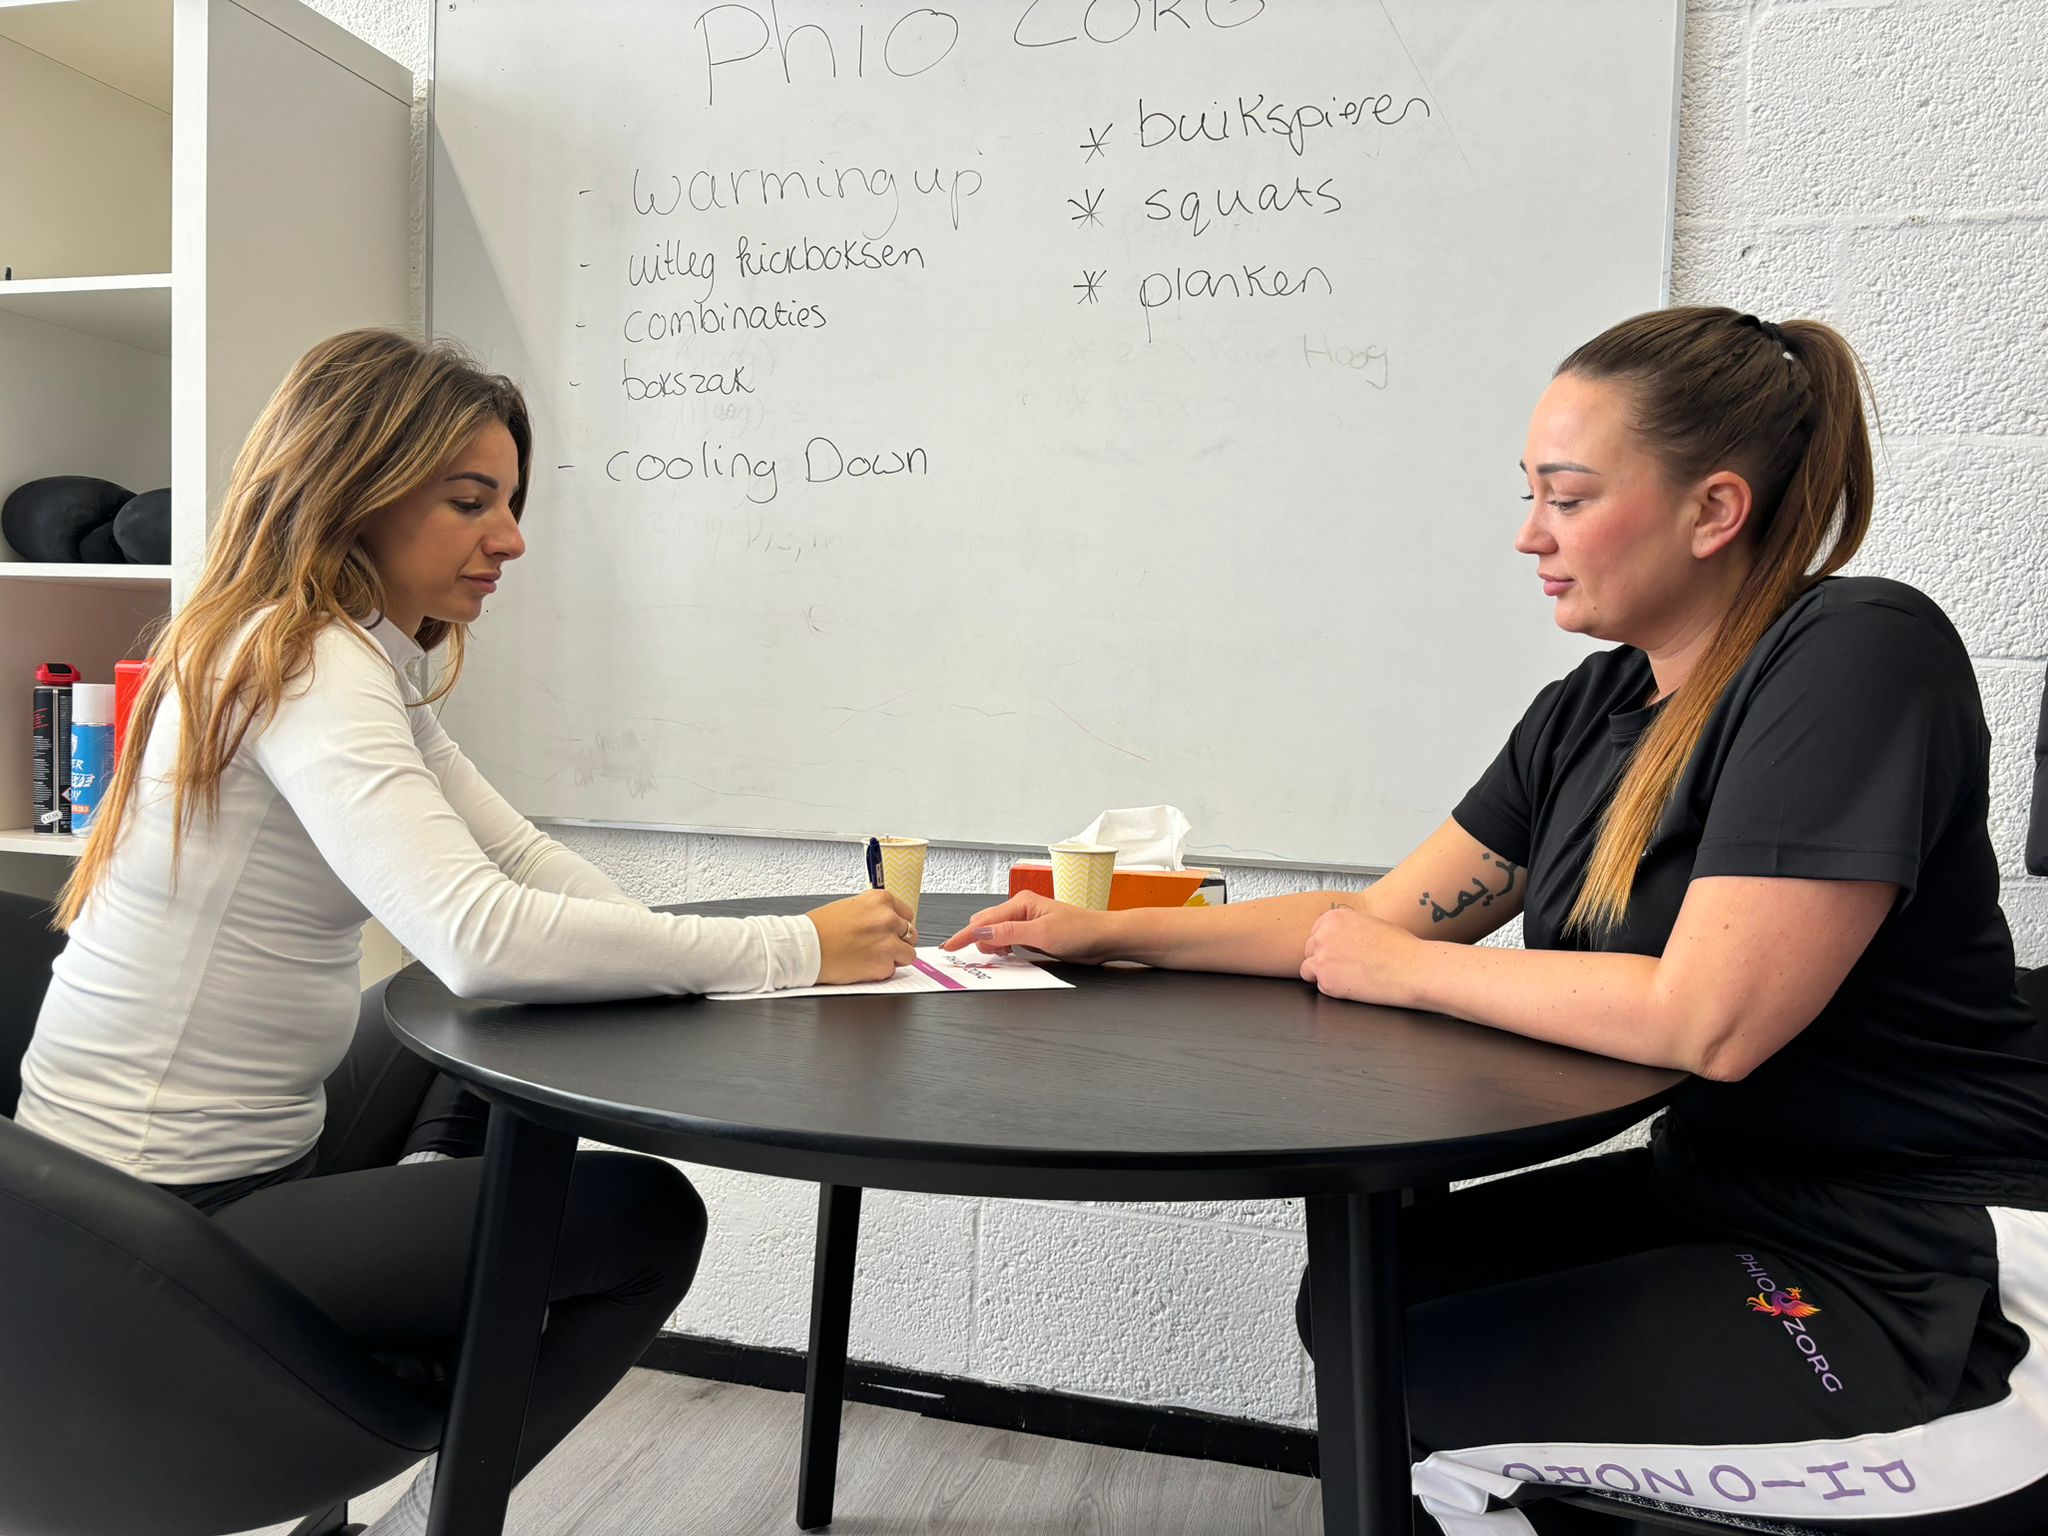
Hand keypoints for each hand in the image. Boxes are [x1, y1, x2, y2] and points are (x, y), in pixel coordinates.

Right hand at [807, 889, 916, 983]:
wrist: (805, 948)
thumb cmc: (820, 928)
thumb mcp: (851, 907)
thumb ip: (873, 913)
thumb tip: (887, 923)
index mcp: (881, 900)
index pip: (907, 913)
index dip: (899, 925)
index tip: (893, 931)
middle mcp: (888, 919)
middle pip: (910, 933)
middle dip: (899, 941)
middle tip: (882, 946)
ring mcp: (888, 943)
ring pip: (908, 954)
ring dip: (895, 958)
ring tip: (874, 957)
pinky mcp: (883, 965)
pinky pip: (892, 970)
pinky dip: (880, 971)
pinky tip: (863, 965)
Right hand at [940, 891, 1119, 963]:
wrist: (1105, 938)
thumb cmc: (1082, 931)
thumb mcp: (1042, 934)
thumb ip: (1009, 932)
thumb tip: (980, 932)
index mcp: (1021, 903)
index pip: (983, 921)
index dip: (964, 936)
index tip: (948, 948)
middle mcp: (1021, 910)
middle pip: (985, 925)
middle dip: (976, 941)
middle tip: (970, 958)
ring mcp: (1027, 922)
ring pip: (995, 933)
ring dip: (990, 946)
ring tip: (994, 958)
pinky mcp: (1033, 934)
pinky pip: (1008, 940)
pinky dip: (1001, 948)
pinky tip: (1006, 956)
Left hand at [1300, 905, 1420, 1004]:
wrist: (1413, 968)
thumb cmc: (1399, 947)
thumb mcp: (1368, 923)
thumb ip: (1346, 929)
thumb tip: (1335, 940)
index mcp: (1334, 917)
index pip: (1315, 932)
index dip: (1328, 944)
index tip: (1341, 951)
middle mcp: (1323, 935)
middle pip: (1309, 950)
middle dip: (1324, 958)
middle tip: (1346, 966)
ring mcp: (1322, 958)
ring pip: (1308, 969)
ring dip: (1323, 974)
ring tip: (1348, 977)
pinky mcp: (1327, 981)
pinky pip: (1320, 987)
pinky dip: (1333, 989)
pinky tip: (1354, 986)